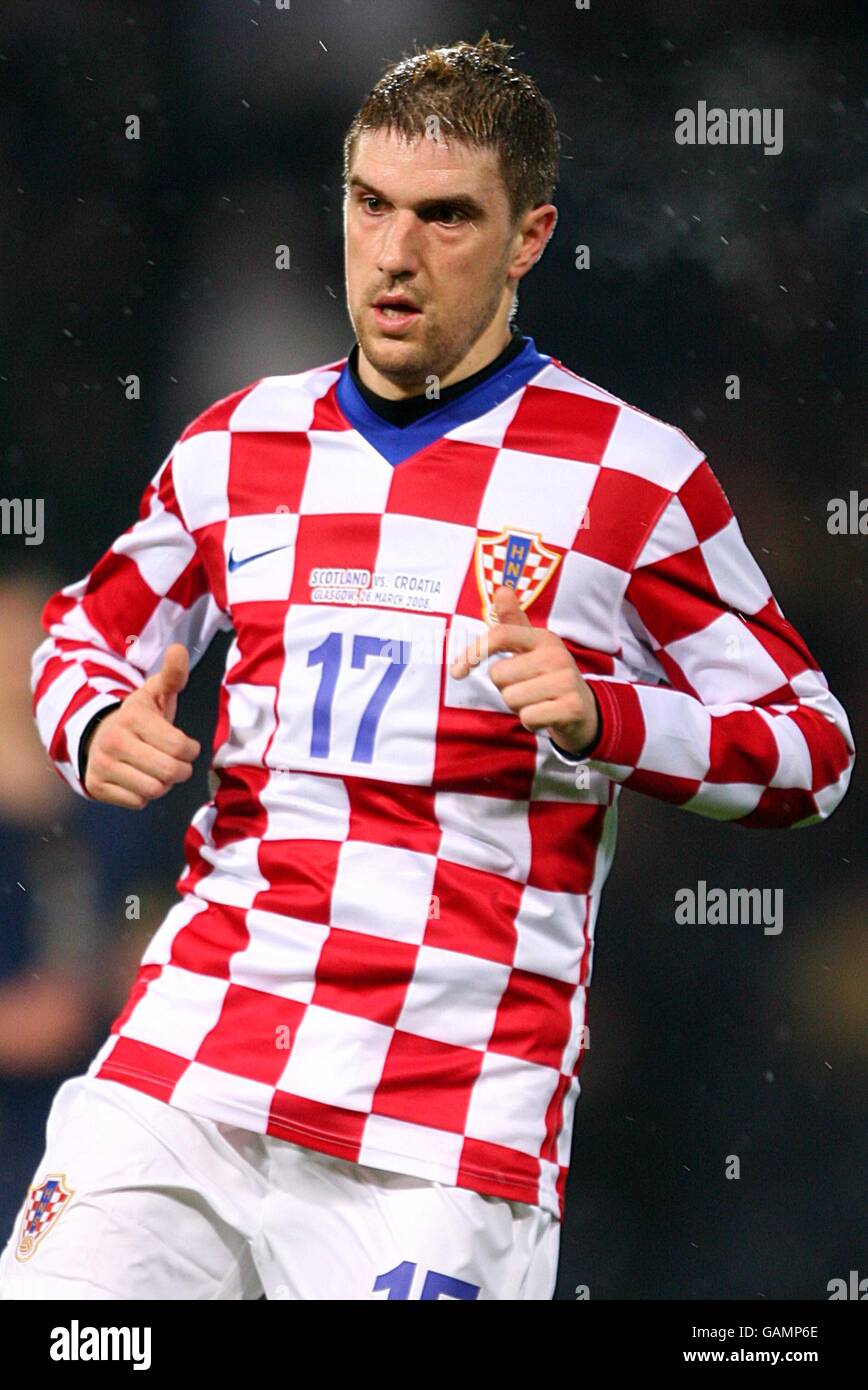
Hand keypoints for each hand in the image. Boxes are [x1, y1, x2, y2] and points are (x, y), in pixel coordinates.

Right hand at [83, 643, 200, 807]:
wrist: (97, 736)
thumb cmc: (139, 717)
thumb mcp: (155, 694)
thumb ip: (173, 675)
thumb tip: (179, 648)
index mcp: (133, 717)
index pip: (180, 747)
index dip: (191, 750)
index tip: (187, 746)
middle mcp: (113, 741)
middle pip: (169, 773)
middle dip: (181, 771)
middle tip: (178, 764)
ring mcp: (102, 765)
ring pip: (154, 791)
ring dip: (164, 784)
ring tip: (159, 770)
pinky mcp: (96, 786)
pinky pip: (138, 803)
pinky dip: (145, 796)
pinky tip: (140, 779)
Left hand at [449, 585, 598, 753]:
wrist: (584, 710)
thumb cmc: (547, 676)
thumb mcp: (531, 648)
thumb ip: (513, 621)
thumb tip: (502, 589)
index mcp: (543, 637)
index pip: (500, 635)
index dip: (473, 652)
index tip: (456, 672)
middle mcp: (557, 655)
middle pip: (499, 675)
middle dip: (505, 687)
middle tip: (526, 688)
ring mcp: (567, 681)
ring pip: (511, 698)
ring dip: (518, 706)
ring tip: (536, 701)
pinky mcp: (572, 707)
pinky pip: (528, 717)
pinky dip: (530, 721)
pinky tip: (545, 715)